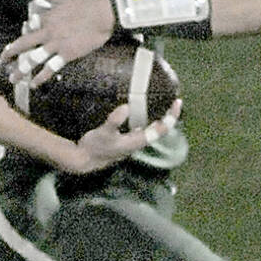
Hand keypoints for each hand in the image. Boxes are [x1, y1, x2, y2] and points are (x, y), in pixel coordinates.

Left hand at [0, 0, 116, 87]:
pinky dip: (40, 78)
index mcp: (45, 18)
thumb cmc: (85, 4)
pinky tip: (33, 85)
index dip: (19, 38)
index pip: (26, 29)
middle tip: (1, 62)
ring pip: (33, 59)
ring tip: (13, 79)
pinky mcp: (66, 54)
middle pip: (23, 45)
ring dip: (21, 71)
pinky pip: (50, 68)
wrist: (103, 14)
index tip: (12, 47)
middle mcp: (47, 32)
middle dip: (10, 55)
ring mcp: (56, 44)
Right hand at [61, 98, 181, 174]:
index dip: (171, 117)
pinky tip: (141, 110)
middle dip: (168, 116)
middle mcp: (138, 142)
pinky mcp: (125, 140)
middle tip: (174, 100)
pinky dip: (146, 119)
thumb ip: (114, 121)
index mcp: (138, 141)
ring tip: (162, 103)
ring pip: (151, 129)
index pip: (161, 129)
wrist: (84, 160)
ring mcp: (132, 142)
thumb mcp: (103, 133)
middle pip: (160, 129)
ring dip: (158, 117)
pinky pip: (142, 128)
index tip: (177, 102)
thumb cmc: (94, 147)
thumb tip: (126, 107)